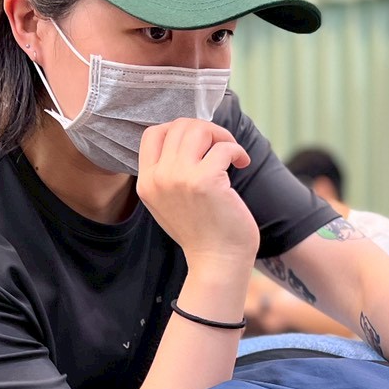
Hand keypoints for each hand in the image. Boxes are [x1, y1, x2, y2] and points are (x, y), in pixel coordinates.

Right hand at [137, 119, 259, 269]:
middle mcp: (158, 178)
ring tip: (231, 153)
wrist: (216, 262)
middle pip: (178, 126)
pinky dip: (237, 151)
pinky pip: (223, 147)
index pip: (152, 134)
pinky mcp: (205, 181)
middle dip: (206, 130)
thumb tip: (187, 137)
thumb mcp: (168, 202)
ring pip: (198, 130)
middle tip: (221, 146)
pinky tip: (242, 164)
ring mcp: (179, 178)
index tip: (199, 142)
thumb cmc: (201, 231)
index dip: (178, 129)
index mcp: (146, 182)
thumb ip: (168, 172)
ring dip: (221, 135)